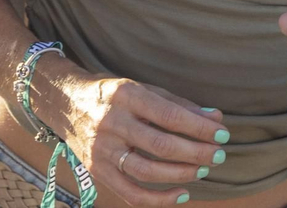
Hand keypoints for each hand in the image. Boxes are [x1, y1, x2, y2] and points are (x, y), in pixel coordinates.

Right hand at [49, 75, 228, 206]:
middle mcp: (112, 122)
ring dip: (182, 174)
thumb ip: (178, 105)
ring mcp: (102, 150)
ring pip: (147, 171)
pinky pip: (131, 193)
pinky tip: (182, 193)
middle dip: (195, 153)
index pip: (169, 115)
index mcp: (126, 96)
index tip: (222, 134)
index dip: (199, 128)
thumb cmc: (113, 95)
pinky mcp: (98, 171)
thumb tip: (215, 119)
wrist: (65, 103)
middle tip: (218, 155)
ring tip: (203, 171)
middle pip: (160, 145)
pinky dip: (159, 199)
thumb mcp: (143, 89)